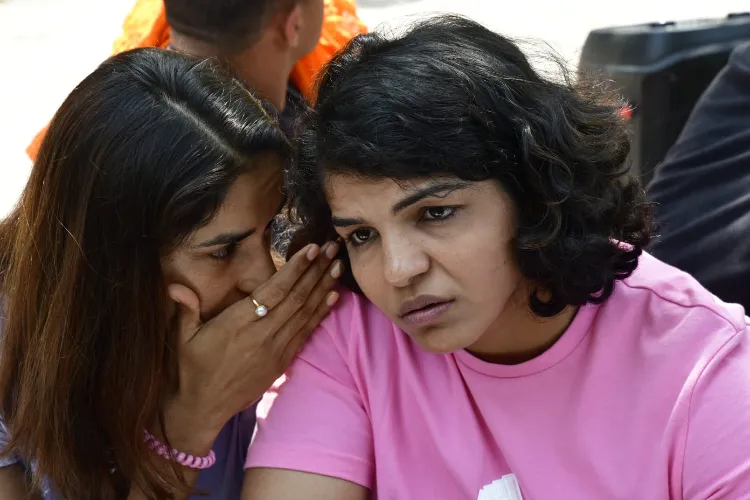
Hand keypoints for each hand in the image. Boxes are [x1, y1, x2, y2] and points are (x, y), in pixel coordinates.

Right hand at [161, 242, 342, 454]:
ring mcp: (275, 349)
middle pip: (296, 297)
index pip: (274, 291)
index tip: (311, 249)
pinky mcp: (282, 361)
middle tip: (333, 248)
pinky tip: (333, 297)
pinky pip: (305, 332)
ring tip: (338, 266)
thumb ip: (184, 310)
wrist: (203, 409)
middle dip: (317, 271)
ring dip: (323, 287)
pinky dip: (321, 313)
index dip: (295, 269)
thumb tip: (175, 286)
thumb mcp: (182, 339)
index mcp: (238, 324)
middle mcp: (262, 335)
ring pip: (305, 313)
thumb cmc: (191, 369)